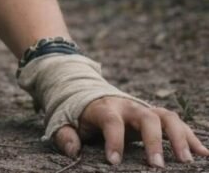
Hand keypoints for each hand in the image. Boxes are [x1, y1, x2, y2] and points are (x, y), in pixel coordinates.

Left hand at [53, 96, 208, 166]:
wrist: (91, 95)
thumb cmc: (80, 116)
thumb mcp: (66, 122)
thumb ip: (66, 135)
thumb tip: (72, 151)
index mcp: (105, 108)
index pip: (111, 121)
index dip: (113, 140)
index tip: (113, 162)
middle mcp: (129, 107)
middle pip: (147, 117)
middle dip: (154, 140)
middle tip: (158, 165)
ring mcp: (145, 110)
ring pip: (168, 118)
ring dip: (180, 137)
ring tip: (187, 161)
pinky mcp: (157, 117)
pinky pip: (178, 124)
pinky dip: (191, 138)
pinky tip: (203, 154)